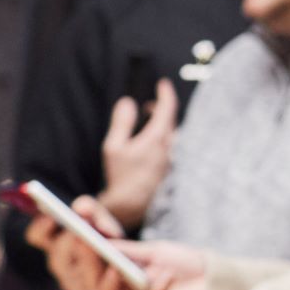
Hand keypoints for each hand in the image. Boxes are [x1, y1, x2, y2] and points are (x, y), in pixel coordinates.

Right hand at [31, 195, 124, 289]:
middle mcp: (66, 271)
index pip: (39, 236)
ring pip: (79, 279)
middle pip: (58, 260)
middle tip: (75, 232)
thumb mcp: (107, 226)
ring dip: (86, 261)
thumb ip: (94, 214)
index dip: (41, 227)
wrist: (143, 275)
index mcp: (59, 249)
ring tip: (93, 244)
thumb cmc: (117, 246)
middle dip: (67, 245)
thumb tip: (81, 206)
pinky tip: (115, 270)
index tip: (50, 214)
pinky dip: (108, 283)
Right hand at [83, 237, 207, 289]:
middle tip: (87, 246)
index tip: (78, 236)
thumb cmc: (186, 264)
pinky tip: (164, 274)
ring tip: (114, 268)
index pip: (91, 272)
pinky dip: (157, 289)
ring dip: (110, 285)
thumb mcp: (156, 252)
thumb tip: (98, 243)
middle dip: (89, 268)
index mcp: (119, 282)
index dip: (83, 256)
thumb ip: (129, 252)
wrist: (218, 279)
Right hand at [99, 81, 177, 226]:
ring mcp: (174, 157)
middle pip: (172, 120)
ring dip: (163, 124)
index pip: (168, 108)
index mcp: (157, 138)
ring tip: (149, 123)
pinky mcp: (173, 166)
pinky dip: (164, 138)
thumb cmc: (122, 177)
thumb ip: (122, 123)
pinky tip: (152, 143)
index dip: (166, 94)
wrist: (132, 205)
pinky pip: (172, 145)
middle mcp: (171, 146)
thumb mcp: (114, 147)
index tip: (163, 84)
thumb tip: (127, 102)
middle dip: (162, 109)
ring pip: (173, 133)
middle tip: (149, 106)